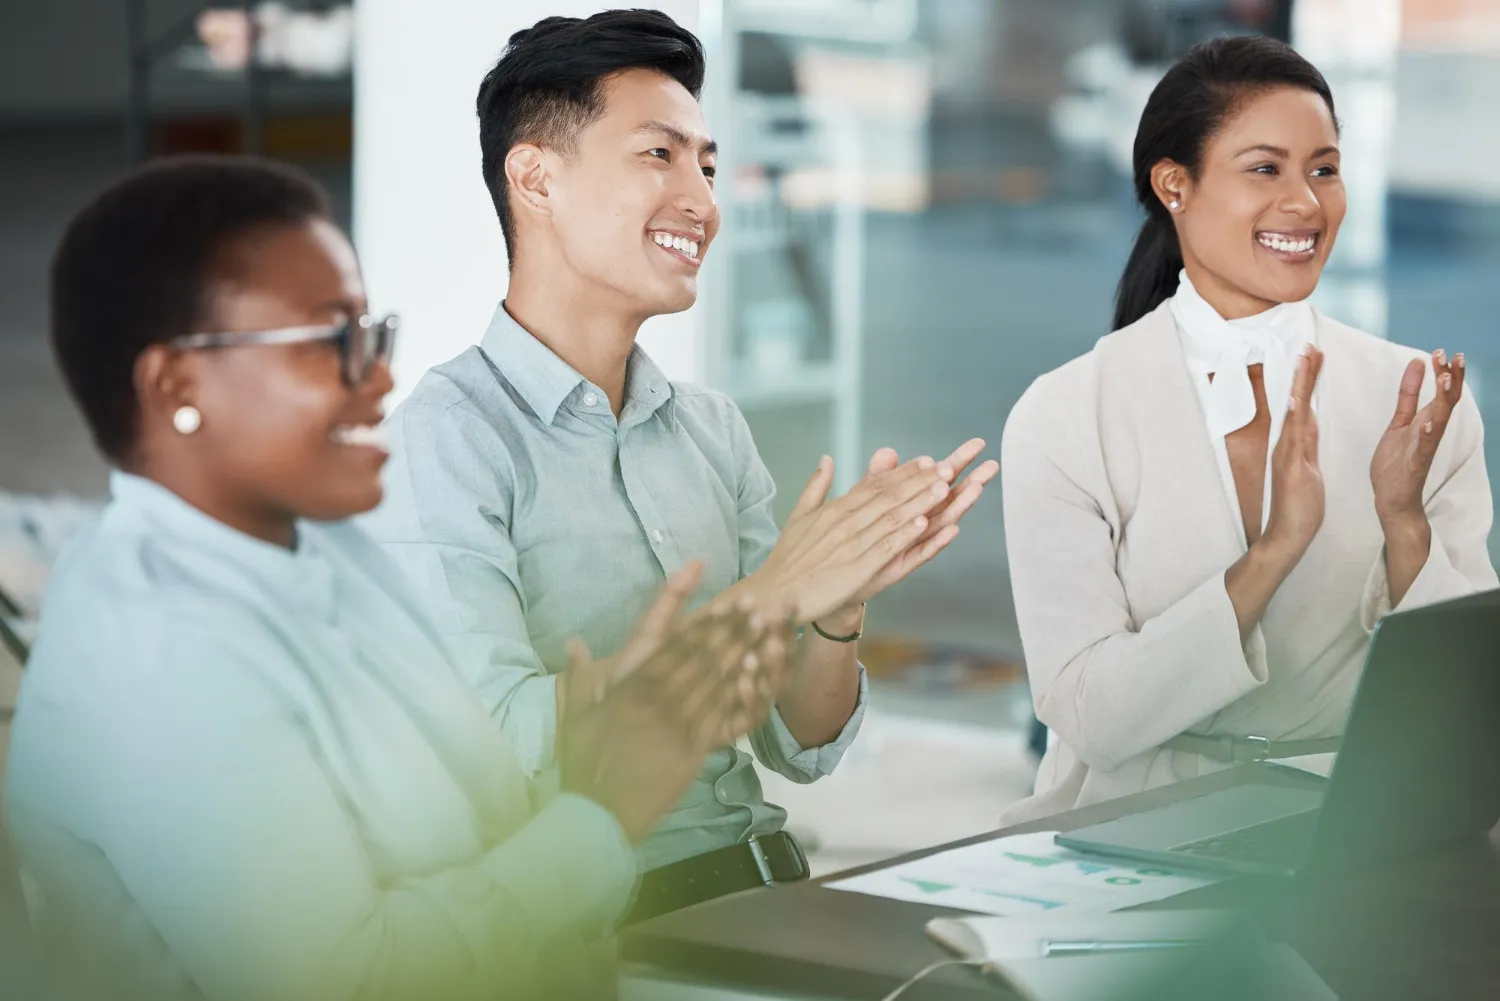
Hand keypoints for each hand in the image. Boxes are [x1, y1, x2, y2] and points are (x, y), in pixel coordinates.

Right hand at [560, 587, 793, 841]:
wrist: (598, 812)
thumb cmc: (585, 765)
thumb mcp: (574, 719)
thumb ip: (577, 678)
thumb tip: (574, 642)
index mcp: (633, 688)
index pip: (675, 648)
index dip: (705, 624)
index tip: (727, 604)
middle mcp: (660, 701)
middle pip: (703, 659)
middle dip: (733, 631)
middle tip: (759, 606)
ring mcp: (680, 726)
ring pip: (718, 683)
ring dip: (744, 655)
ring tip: (767, 632)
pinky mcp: (693, 751)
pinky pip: (722, 718)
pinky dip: (741, 696)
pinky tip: (758, 679)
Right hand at [735, 455, 954, 623]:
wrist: (774, 594)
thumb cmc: (788, 558)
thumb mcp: (800, 516)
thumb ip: (816, 486)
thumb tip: (827, 459)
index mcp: (834, 509)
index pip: (874, 486)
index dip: (903, 473)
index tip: (927, 461)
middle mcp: (844, 522)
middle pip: (888, 497)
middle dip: (920, 482)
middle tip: (947, 467)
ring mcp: (850, 545)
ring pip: (890, 519)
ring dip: (919, 503)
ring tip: (944, 489)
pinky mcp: (854, 569)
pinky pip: (884, 548)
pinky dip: (904, 535)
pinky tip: (923, 523)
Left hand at [845, 438, 998, 604]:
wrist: (834, 572)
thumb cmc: (854, 535)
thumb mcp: (862, 500)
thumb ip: (878, 477)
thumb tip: (888, 452)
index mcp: (910, 504)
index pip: (937, 478)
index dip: (957, 461)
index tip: (978, 444)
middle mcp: (917, 523)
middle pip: (947, 499)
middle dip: (970, 481)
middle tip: (992, 465)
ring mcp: (911, 544)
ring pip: (940, 523)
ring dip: (959, 506)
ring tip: (977, 488)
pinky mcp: (901, 566)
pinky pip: (922, 553)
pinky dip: (937, 542)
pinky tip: (953, 530)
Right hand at [1260, 346, 1325, 561]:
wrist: (1287, 536)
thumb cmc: (1299, 508)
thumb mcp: (1308, 469)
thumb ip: (1307, 444)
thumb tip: (1309, 421)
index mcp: (1295, 445)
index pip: (1304, 406)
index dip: (1309, 380)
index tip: (1314, 356)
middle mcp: (1287, 445)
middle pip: (1297, 402)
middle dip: (1304, 373)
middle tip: (1310, 345)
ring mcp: (1286, 455)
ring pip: (1295, 414)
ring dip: (1299, 386)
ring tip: (1304, 361)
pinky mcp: (1289, 468)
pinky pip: (1293, 438)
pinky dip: (1294, 417)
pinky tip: (1296, 399)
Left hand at [1370, 350, 1463, 529]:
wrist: (1392, 499)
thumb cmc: (1397, 462)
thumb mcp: (1400, 422)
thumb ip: (1409, 395)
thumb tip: (1417, 363)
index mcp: (1427, 421)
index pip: (1441, 393)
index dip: (1444, 372)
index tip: (1443, 351)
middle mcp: (1430, 432)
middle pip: (1446, 402)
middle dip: (1450, 379)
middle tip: (1453, 356)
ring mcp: (1424, 448)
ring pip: (1439, 421)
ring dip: (1443, 400)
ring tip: (1444, 379)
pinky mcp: (1415, 464)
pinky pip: (1423, 448)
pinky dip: (1426, 435)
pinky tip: (1428, 422)